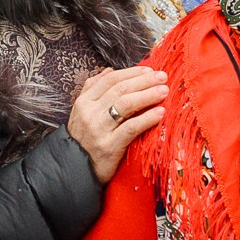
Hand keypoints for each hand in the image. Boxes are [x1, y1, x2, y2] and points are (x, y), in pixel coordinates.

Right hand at [66, 66, 168, 182]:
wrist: (75, 170)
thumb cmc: (84, 139)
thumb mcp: (83, 112)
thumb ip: (93, 89)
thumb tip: (109, 70)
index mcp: (84, 102)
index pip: (110, 80)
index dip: (132, 73)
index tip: (150, 70)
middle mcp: (90, 113)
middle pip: (120, 90)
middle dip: (144, 81)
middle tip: (162, 77)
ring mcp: (99, 129)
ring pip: (126, 105)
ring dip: (148, 95)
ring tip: (163, 91)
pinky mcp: (109, 146)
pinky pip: (131, 128)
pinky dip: (147, 119)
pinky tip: (160, 113)